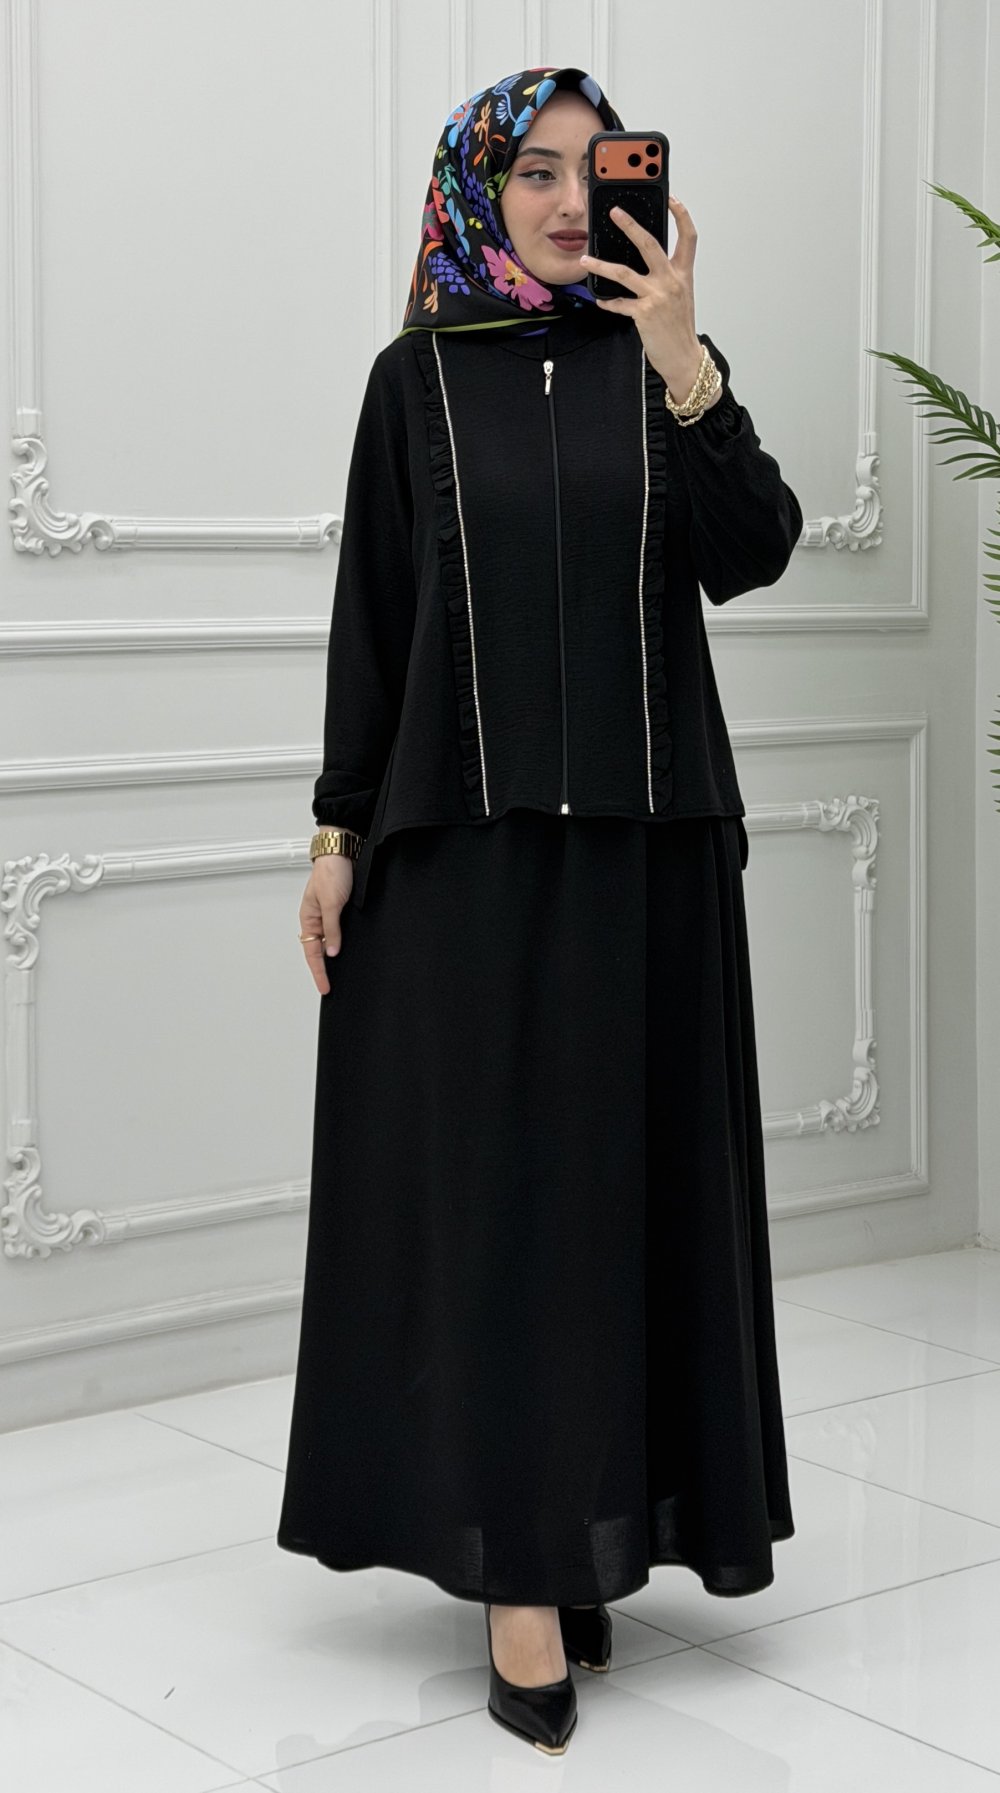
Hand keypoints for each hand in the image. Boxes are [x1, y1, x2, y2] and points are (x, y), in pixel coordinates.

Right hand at [299, 857, 353, 995]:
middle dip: (324, 969)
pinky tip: (348, 949)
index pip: (312, 953)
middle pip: (318, 951)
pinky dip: (342, 942)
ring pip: (330, 941)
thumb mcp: (332, 904)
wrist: (343, 851)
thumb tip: (332, 951)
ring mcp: (329, 914)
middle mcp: (317, 918)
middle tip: (331, 986)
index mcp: (309, 919)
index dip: (319, 972)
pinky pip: (339, 931)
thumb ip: (332, 929)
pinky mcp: (342, 908)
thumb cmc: (331, 871)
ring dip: (334, 956)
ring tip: (340, 974)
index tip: (325, 987)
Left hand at [580, 195, 714, 405]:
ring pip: (624, 272)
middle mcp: (672, 281)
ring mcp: (657, 296)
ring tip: (585, 258)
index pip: (688, 237)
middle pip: (650, 243)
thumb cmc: (680, 328)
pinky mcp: (644, 313)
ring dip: (601, 264)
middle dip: (630, 224)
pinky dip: (607, 301)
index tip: (672, 199)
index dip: (682, 215)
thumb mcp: (680, 297)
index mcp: (683, 274)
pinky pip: (619, 303)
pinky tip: (600, 300)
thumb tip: (647, 262)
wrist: (684, 358)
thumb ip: (667, 277)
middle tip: (615, 212)